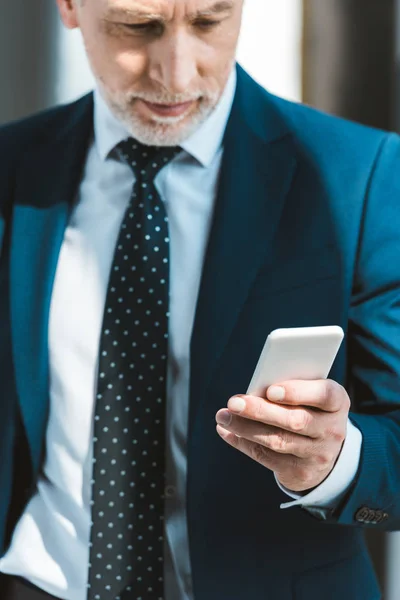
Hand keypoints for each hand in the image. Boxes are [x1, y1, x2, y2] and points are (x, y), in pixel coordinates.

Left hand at [215, 380, 350, 491]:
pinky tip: (227, 431)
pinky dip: (243, 443)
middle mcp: (332, 430)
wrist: (326, 451)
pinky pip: (267, 457)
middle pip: (296, 421)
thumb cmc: (310, 409)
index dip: (298, 392)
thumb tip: (254, 390)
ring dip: (245, 428)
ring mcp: (318, 454)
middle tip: (234, 402)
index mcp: (337, 403)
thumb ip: (290, 389)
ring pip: (278, 441)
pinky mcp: (300, 472)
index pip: (324, 395)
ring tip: (223, 417)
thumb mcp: (310, 395)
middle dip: (261, 411)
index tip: (270, 390)